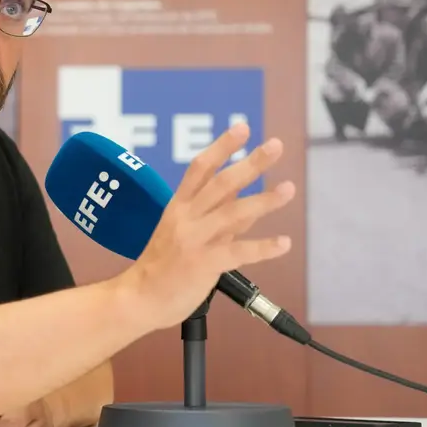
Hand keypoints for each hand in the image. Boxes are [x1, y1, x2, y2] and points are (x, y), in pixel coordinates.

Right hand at [128, 123, 294, 330]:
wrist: (139, 298)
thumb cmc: (161, 268)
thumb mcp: (185, 235)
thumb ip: (220, 219)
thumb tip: (252, 203)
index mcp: (178, 207)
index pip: (200, 168)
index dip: (222, 147)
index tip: (242, 128)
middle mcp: (186, 218)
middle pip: (220, 183)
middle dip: (250, 163)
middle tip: (275, 145)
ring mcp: (194, 240)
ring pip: (232, 213)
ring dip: (263, 200)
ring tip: (288, 189)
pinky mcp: (203, 264)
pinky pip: (238, 252)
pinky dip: (263, 247)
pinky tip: (283, 243)